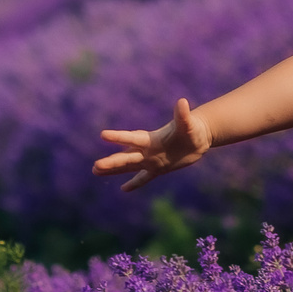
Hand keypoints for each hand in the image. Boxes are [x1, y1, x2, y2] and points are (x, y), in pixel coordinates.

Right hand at [94, 98, 213, 191]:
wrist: (198, 138)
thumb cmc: (192, 128)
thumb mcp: (188, 124)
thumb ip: (182, 115)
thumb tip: (182, 102)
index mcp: (151, 139)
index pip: (132, 139)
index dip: (118, 137)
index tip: (103, 135)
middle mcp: (148, 150)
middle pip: (126, 157)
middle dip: (111, 163)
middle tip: (94, 167)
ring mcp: (151, 160)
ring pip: (129, 167)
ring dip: (114, 170)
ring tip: (95, 171)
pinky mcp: (159, 169)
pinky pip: (144, 178)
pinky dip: (135, 183)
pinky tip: (124, 189)